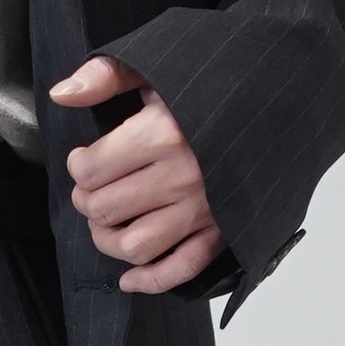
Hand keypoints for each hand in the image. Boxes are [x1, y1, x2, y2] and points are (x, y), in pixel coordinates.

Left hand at [51, 56, 224, 296]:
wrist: (283, 95)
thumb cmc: (218, 79)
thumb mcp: (162, 64)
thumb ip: (107, 76)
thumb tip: (62, 94)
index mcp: (164, 134)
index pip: (93, 170)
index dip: (78, 167)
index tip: (85, 159)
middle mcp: (183, 176)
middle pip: (106, 209)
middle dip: (88, 201)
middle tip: (92, 189)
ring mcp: (204, 208)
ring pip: (135, 246)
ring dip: (109, 242)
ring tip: (106, 225)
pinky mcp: (222, 230)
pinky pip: (181, 269)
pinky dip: (150, 281)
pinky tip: (129, 278)